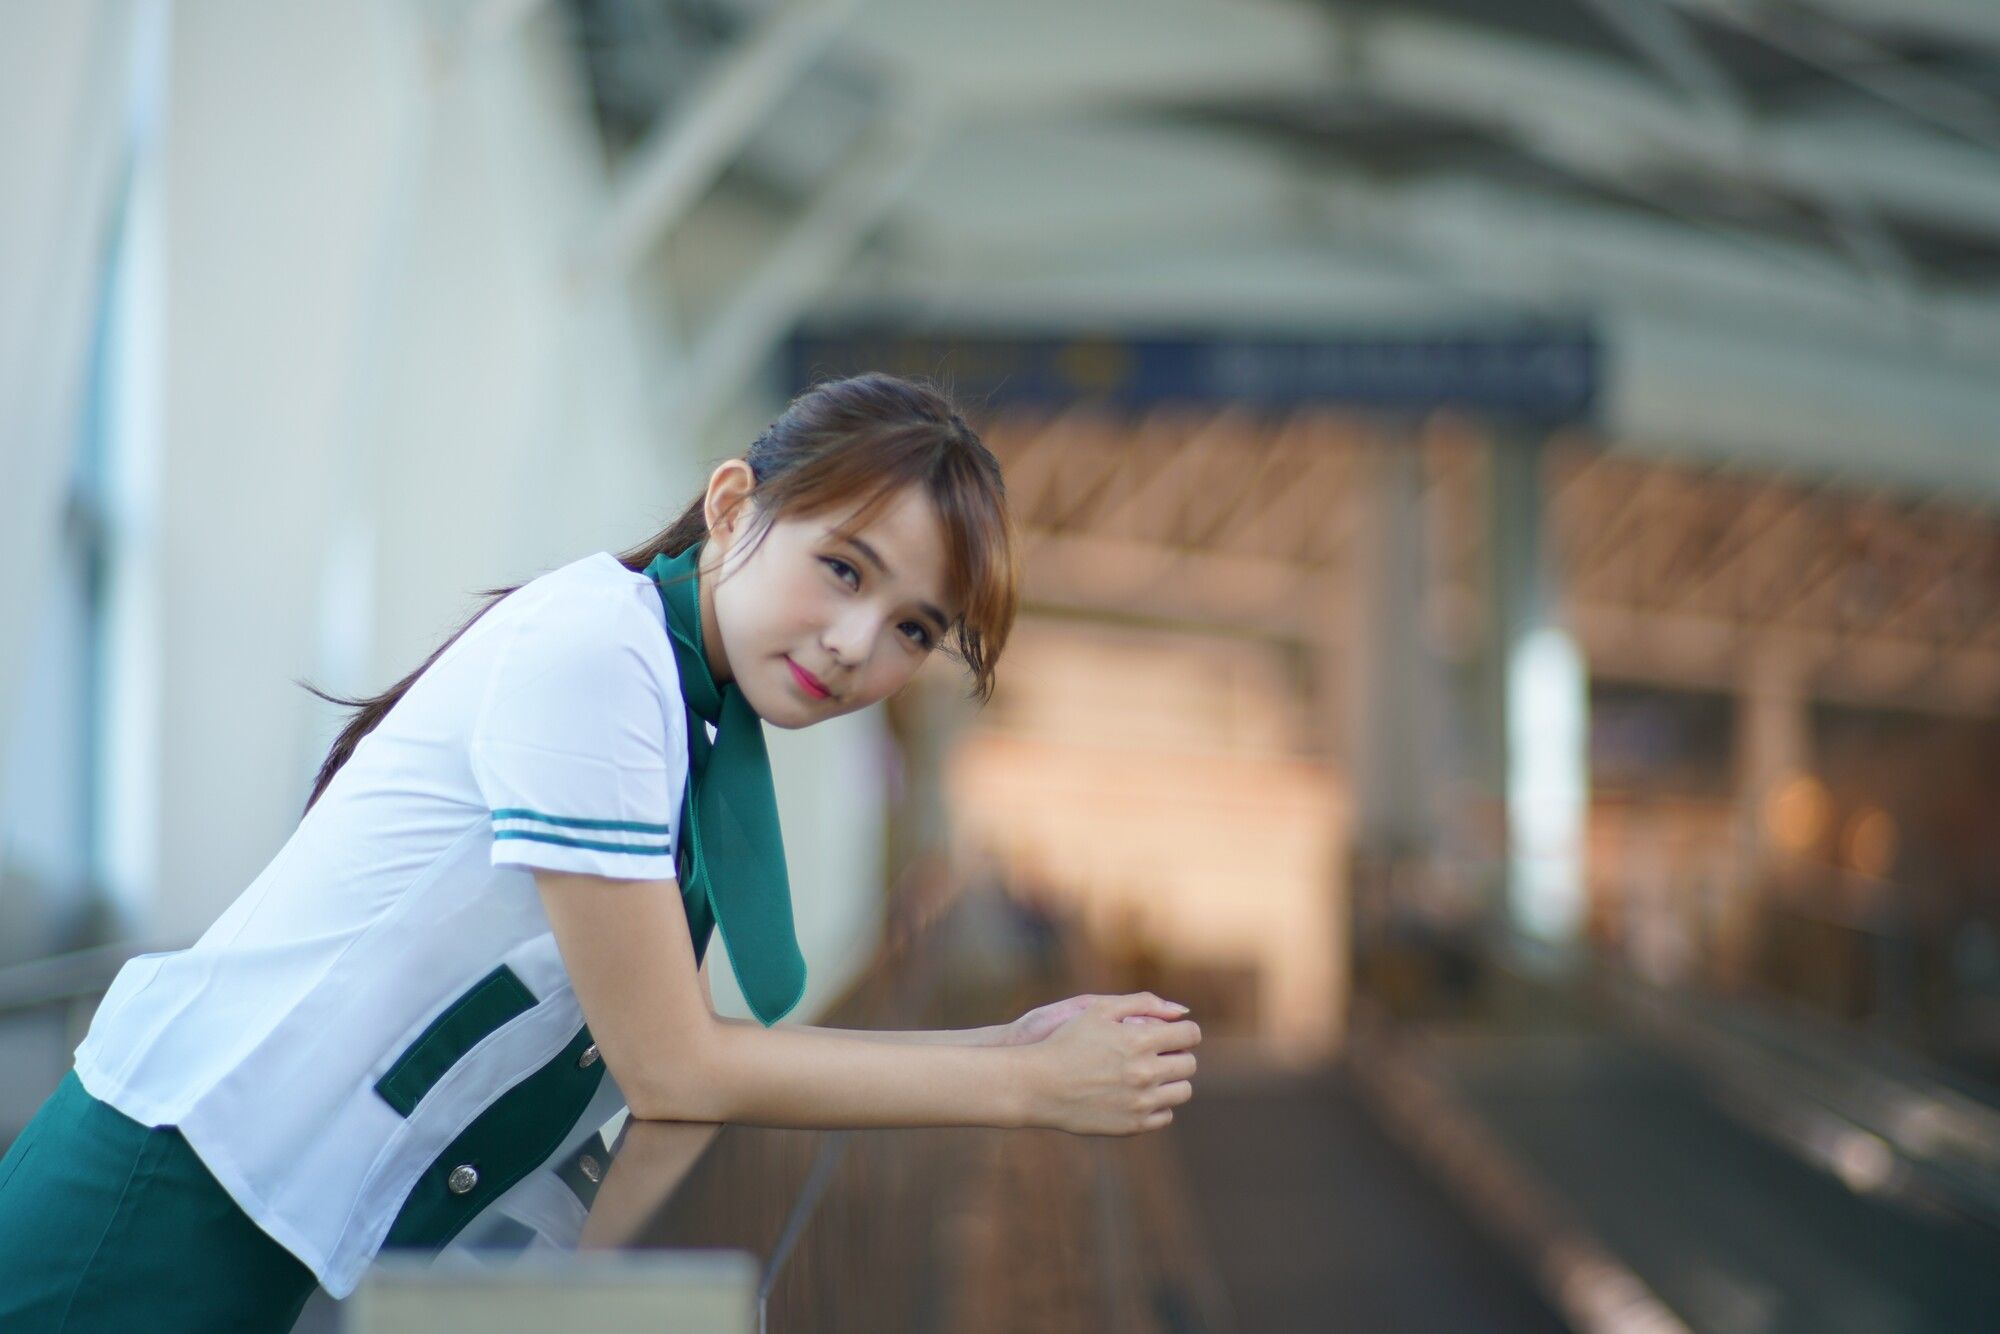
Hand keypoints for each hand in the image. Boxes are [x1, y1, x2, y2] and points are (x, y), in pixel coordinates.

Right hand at [1022, 992, 1200, 1135]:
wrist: (1037, 1085)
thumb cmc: (1065, 1041)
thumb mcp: (1098, 1009)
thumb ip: (1143, 1003)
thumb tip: (1182, 1012)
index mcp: (1140, 1041)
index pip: (1190, 1035)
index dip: (1184, 1032)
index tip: (1174, 1034)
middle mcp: (1146, 1073)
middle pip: (1189, 1065)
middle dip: (1178, 1055)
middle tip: (1160, 1054)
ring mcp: (1141, 1102)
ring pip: (1183, 1091)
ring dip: (1172, 1081)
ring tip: (1151, 1075)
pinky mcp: (1133, 1125)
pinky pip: (1166, 1115)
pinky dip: (1158, 1104)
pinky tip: (1139, 1094)